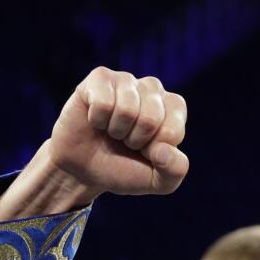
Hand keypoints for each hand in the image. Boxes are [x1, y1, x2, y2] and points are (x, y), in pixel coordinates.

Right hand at [47, 66, 188, 199]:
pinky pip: (103, 102)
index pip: (173, 131)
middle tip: (125, 141)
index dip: (154, 151)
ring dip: (116, 131)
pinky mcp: (100, 77)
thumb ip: (175, 170)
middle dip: (135, 141)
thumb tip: (164, 149)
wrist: (84, 170)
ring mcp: (126, 80)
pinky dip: (97, 120)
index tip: (145, 152)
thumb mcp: (158, 182)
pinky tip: (96, 119)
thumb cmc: (124, 169)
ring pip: (127, 109)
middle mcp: (153, 88)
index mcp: (174, 109)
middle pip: (151, 119)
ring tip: (112, 131)